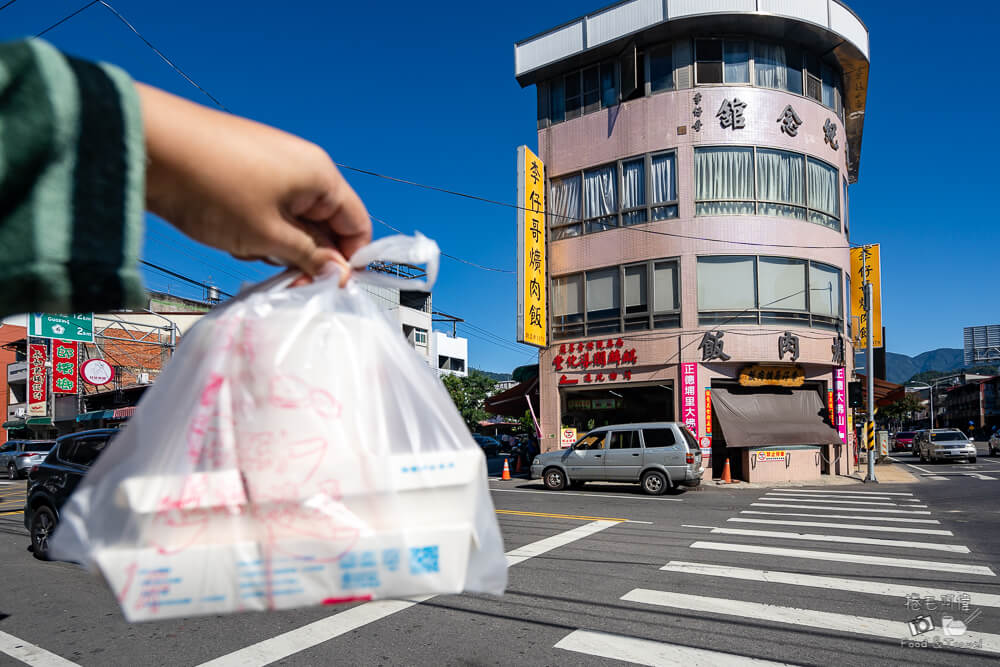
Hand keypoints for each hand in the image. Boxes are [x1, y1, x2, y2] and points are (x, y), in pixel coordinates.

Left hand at [137, 83, 369, 285]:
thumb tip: (339, 273)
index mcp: (321, 176)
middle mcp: (304, 166)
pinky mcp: (246, 169)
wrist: (147, 147)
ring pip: (293, 221)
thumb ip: (310, 256)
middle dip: (306, 254)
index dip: (347, 260)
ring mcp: (273, 166)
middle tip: (280, 277)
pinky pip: (267, 209)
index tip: (326, 286)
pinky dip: (255, 228)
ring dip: (276, 244)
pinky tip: (228, 231)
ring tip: (244, 245)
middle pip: (325, 224)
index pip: (357, 225)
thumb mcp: (268, 235)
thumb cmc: (214, 189)